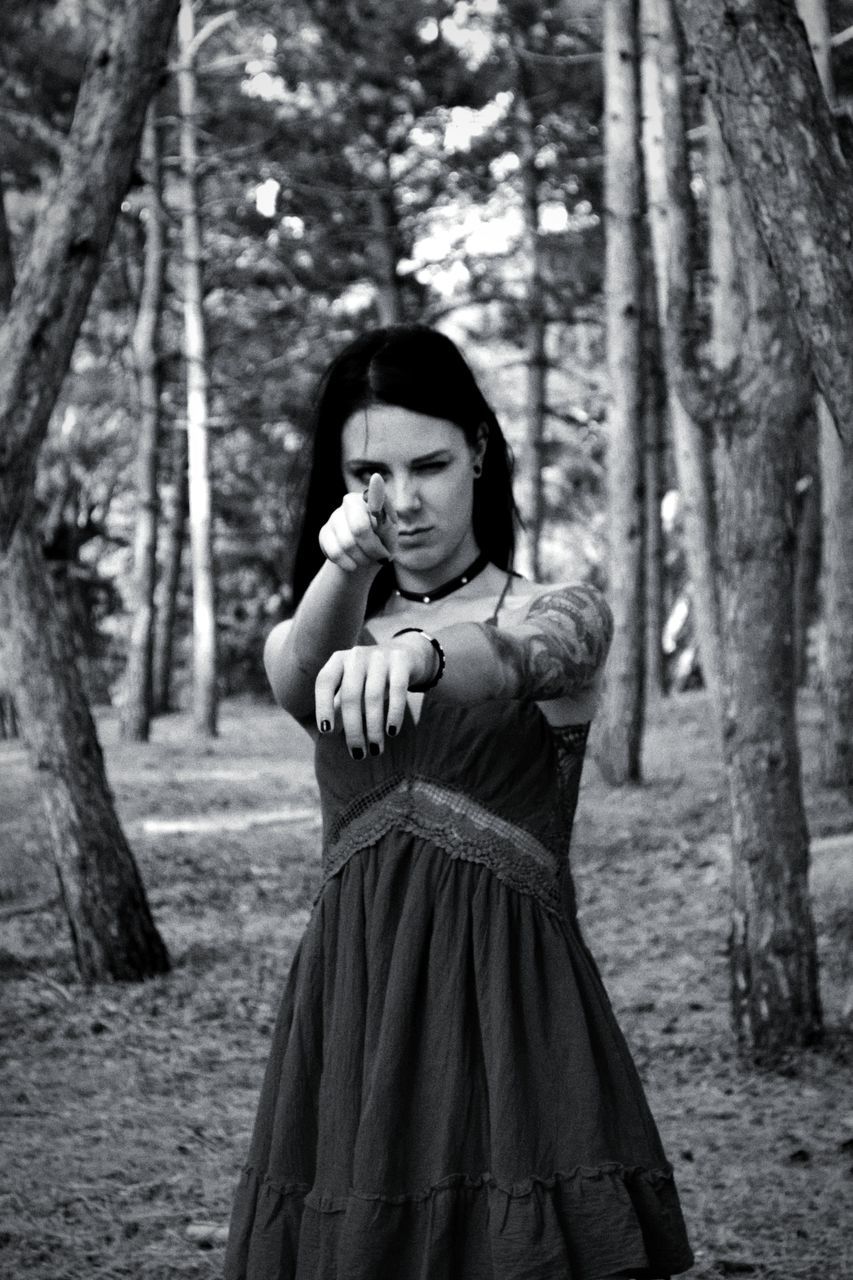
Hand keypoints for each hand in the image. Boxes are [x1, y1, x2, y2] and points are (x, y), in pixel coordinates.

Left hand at [314, 632, 435, 755]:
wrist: (404, 655)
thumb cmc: (369, 680)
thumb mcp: (352, 687)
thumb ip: (338, 706)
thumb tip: (327, 735)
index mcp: (338, 660)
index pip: (324, 682)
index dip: (323, 706)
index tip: (326, 732)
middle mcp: (356, 655)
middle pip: (350, 695)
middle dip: (353, 728)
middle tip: (358, 754)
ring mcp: (379, 656)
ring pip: (373, 696)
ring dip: (374, 728)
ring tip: (376, 750)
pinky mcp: (401, 661)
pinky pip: (397, 690)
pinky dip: (394, 713)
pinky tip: (392, 732)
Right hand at [318, 472, 397, 571]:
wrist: (364, 560)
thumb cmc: (382, 543)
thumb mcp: (389, 534)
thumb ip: (385, 521)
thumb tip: (378, 503)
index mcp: (369, 498)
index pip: (372, 498)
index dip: (377, 500)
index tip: (379, 490)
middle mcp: (350, 502)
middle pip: (360, 528)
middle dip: (372, 548)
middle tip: (381, 556)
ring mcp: (335, 516)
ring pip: (347, 544)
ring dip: (362, 559)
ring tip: (368, 559)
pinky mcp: (324, 533)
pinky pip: (335, 552)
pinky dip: (348, 563)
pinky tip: (353, 563)